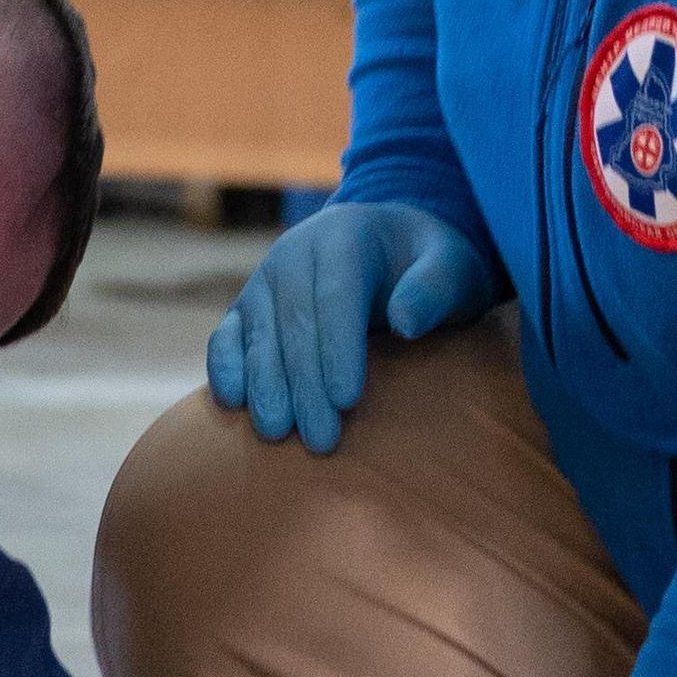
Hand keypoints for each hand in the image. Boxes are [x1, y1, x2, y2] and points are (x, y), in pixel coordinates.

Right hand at [206, 201, 507, 455]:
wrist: (387, 245)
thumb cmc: (426, 266)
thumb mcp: (451, 267)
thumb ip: (434, 289)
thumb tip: (405, 323)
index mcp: (344, 237)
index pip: (336, 296)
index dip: (339, 349)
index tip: (349, 399)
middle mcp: (294, 253)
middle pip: (294, 323)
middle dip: (305, 384)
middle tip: (321, 440)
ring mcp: (264, 280)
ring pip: (258, 334)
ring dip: (265, 385)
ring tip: (277, 433)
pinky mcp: (246, 307)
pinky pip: (226, 336)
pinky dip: (225, 367)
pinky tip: (234, 403)